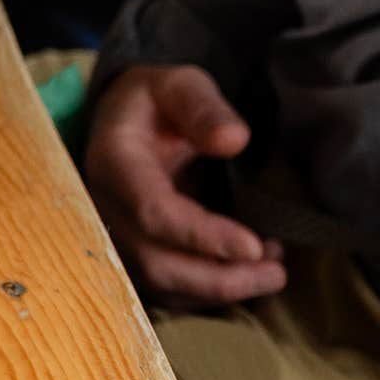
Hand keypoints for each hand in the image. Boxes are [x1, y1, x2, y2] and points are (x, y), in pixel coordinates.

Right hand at [80, 64, 286, 305]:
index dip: (202, 236)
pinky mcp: (130, 253)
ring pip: (160, 285)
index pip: (152, 210)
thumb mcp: (180, 85)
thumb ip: (202, 106)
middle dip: (218, 278)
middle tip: (276, 272)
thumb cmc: (158, 102)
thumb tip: (234, 140)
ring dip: (218, 291)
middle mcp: (104, 207)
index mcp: (113, 161)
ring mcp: (114, 235)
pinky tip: (246, 275)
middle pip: (154, 262)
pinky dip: (208, 294)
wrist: (129, 121)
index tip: (255, 246)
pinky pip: (165, 291)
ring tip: (271, 273)